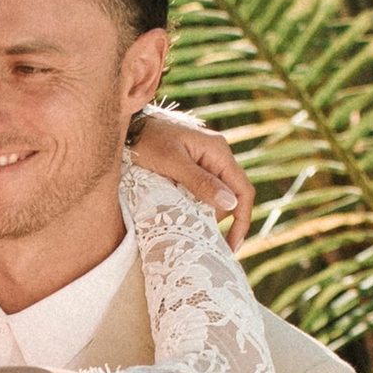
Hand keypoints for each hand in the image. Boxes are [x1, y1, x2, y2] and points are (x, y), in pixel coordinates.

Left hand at [131, 104, 251, 249]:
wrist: (128, 127)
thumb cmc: (148, 140)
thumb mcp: (172, 162)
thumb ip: (200, 182)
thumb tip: (230, 204)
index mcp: (218, 152)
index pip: (243, 191)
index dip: (242, 221)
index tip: (231, 246)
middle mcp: (217, 156)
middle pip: (231, 197)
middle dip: (217, 219)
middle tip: (196, 236)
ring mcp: (207, 161)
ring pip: (217, 196)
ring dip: (204, 213)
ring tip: (184, 225)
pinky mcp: (194, 167)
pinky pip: (204, 191)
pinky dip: (196, 206)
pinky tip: (182, 214)